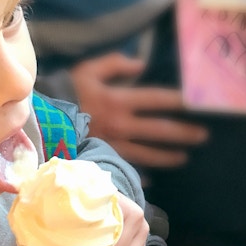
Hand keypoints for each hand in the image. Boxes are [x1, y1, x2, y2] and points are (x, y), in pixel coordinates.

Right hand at [70, 52, 208, 167]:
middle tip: (202, 136)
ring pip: (147, 154)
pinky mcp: (103, 157)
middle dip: (183, 133)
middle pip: (159, 131)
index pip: (158, 100)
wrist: (43, 120)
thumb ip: (116, 64)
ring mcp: (113, 144)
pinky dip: (138, 175)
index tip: (198, 103)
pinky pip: (125, 168)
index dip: (180, 101)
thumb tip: (141, 65)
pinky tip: (151, 180)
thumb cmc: (67, 92)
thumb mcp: (90, 70)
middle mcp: (121, 125)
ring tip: (183, 158)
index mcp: (120, 100)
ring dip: (167, 156)